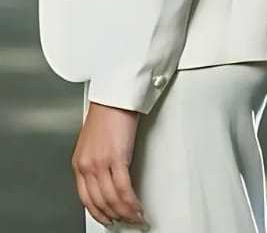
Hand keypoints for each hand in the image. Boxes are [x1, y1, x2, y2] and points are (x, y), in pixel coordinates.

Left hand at [72, 101, 146, 227]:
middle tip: (126, 221)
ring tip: (136, 218)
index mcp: (79, 163)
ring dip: (126, 213)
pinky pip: (124, 189)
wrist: (114, 96)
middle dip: (115, 216)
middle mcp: (87, 166)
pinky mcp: (116, 158)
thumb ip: (97, 161)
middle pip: (100, 202)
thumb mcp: (94, 142)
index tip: (109, 218)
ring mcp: (100, 163)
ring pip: (112, 199)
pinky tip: (137, 207)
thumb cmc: (108, 113)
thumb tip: (108, 178)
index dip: (99, 213)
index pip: (86, 199)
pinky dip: (132, 203)